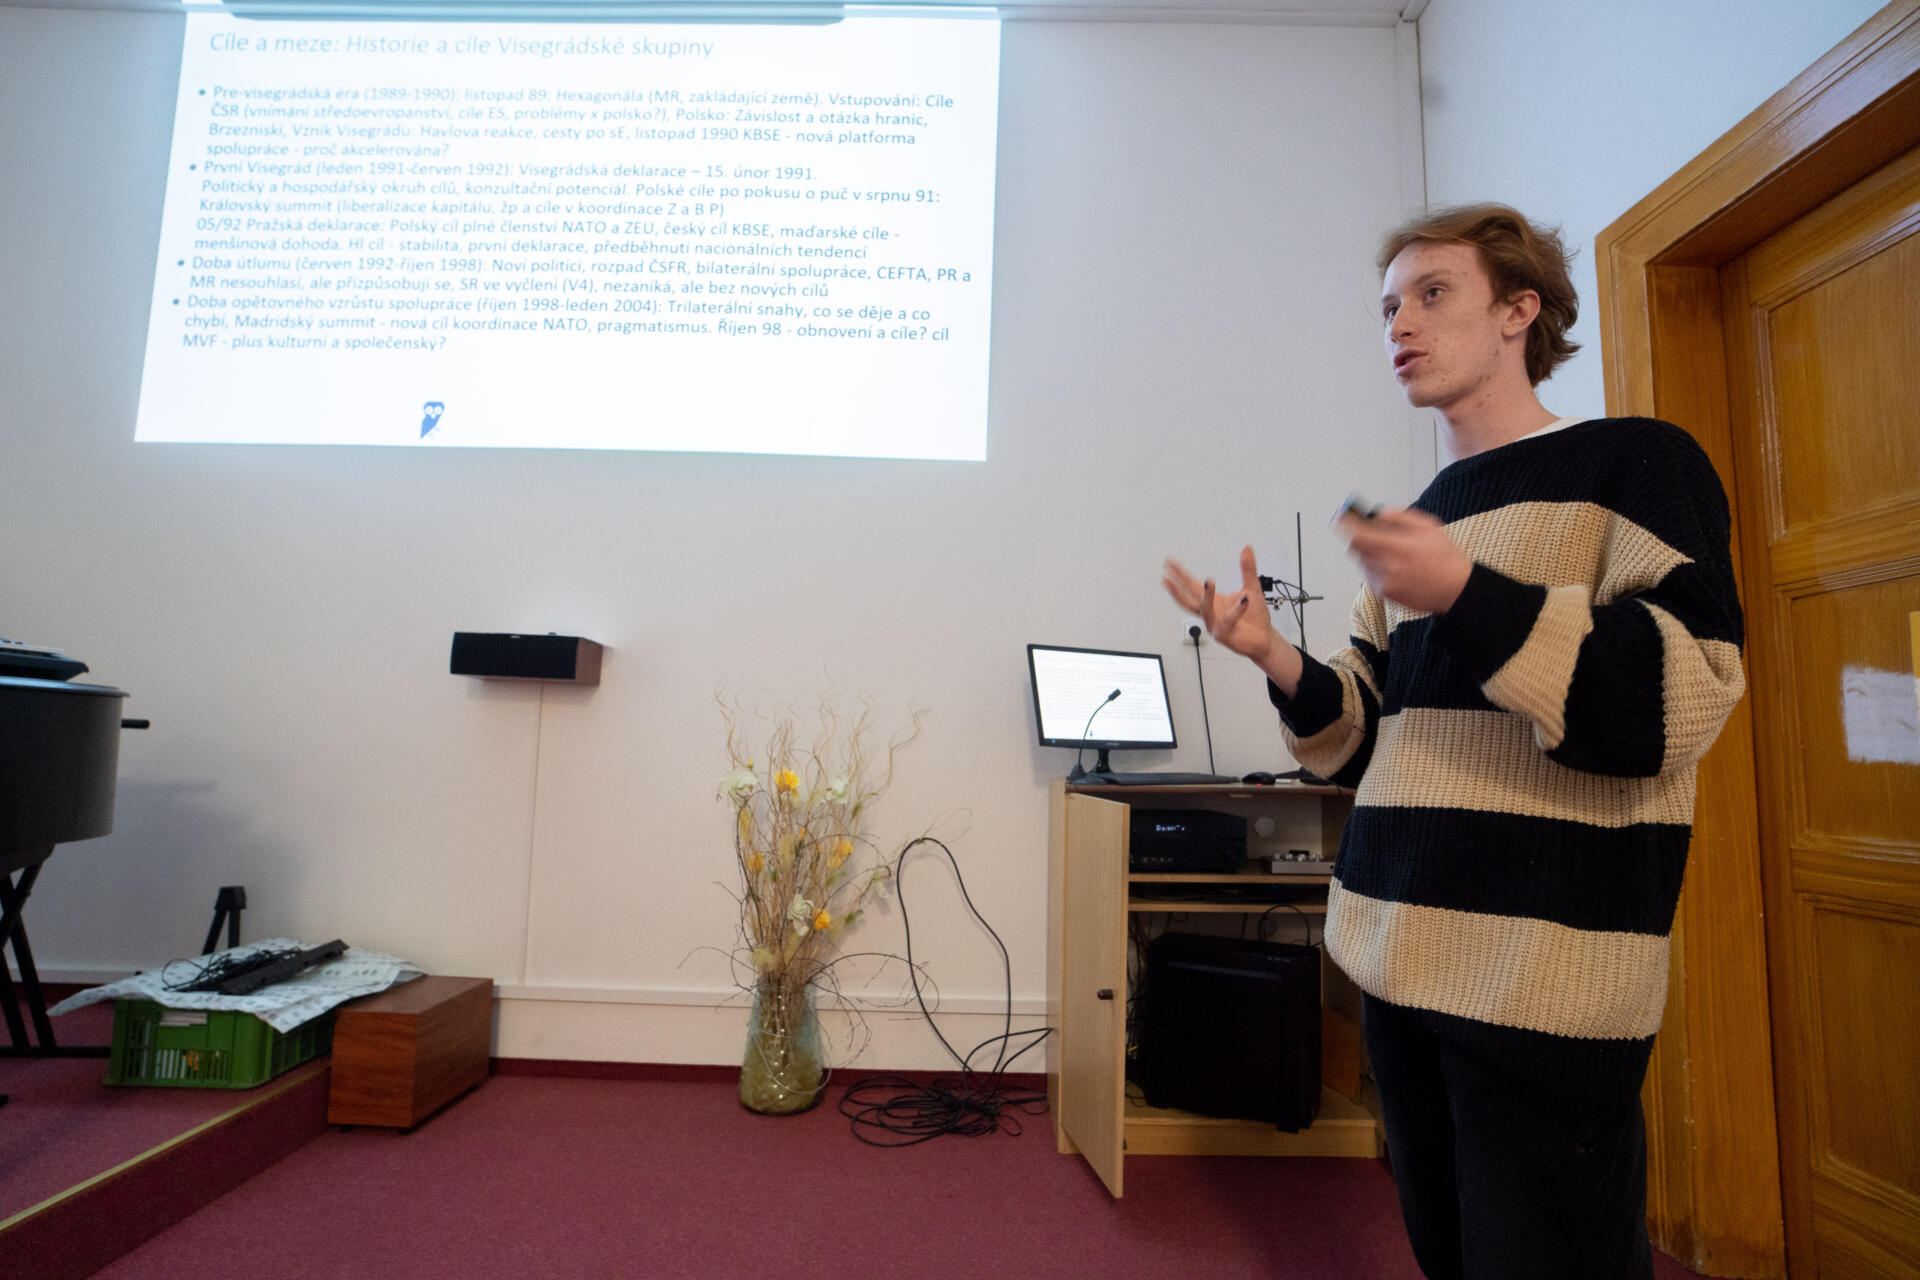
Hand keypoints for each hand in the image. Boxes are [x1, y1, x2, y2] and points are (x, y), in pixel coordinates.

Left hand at [1336, 507, 1472, 614]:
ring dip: (1369, 553)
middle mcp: (1388, 566)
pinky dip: (1375, 567)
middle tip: (1369, 532)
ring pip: (1361, 561)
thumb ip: (1399, 516)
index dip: (1346, 524)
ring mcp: (1384, 582)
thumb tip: (1376, 513)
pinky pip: (1369, 575)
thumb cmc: (1444, 557)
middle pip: (1354, 548)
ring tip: (1393, 553)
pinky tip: (1396, 567)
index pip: (1359, 534)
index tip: (1340, 516)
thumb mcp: (1428, 527)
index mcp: (1399, 547)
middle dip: (1358, 537)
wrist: (1455, 590)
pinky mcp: (1384, 594)